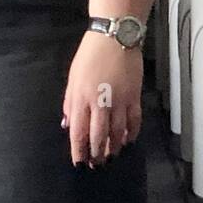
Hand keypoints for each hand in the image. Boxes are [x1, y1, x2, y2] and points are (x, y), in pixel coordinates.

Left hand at [61, 30, 143, 167]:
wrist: (115, 37)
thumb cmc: (90, 55)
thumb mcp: (73, 78)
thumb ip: (70, 103)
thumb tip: (68, 125)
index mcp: (81, 98)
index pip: (79, 132)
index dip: (79, 151)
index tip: (79, 163)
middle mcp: (100, 102)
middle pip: (99, 136)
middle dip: (97, 154)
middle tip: (97, 165)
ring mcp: (120, 100)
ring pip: (118, 132)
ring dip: (114, 147)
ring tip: (111, 156)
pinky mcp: (134, 96)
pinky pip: (134, 121)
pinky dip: (132, 133)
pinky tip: (128, 141)